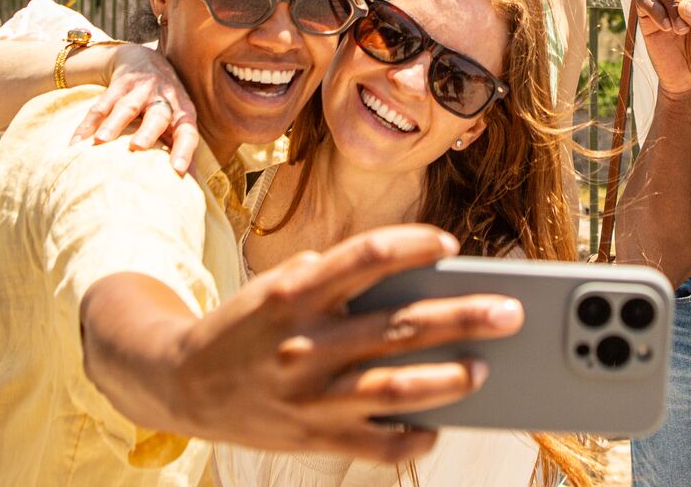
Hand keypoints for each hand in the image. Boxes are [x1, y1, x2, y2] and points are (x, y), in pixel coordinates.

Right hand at [70, 44, 198, 173]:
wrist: (143, 60)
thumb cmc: (165, 102)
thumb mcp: (178, 118)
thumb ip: (182, 147)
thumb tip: (190, 182)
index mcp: (182, 110)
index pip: (187, 131)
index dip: (184, 149)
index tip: (178, 170)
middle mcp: (162, 98)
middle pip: (158, 115)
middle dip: (148, 131)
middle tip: (137, 147)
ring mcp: (139, 91)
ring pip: (126, 107)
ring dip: (113, 124)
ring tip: (100, 141)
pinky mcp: (117, 87)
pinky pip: (99, 107)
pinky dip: (86, 126)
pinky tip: (75, 144)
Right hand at [171, 225, 522, 460]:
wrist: (180, 383)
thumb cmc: (247, 325)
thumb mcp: (279, 285)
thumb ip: (335, 279)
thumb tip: (414, 280)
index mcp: (296, 293)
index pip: (367, 256)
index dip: (415, 244)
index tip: (450, 244)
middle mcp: (305, 344)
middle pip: (400, 326)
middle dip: (464, 318)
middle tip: (510, 313)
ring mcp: (311, 397)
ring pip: (397, 389)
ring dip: (450, 380)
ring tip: (483, 369)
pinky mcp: (313, 439)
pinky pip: (378, 445)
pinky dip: (415, 436)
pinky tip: (437, 424)